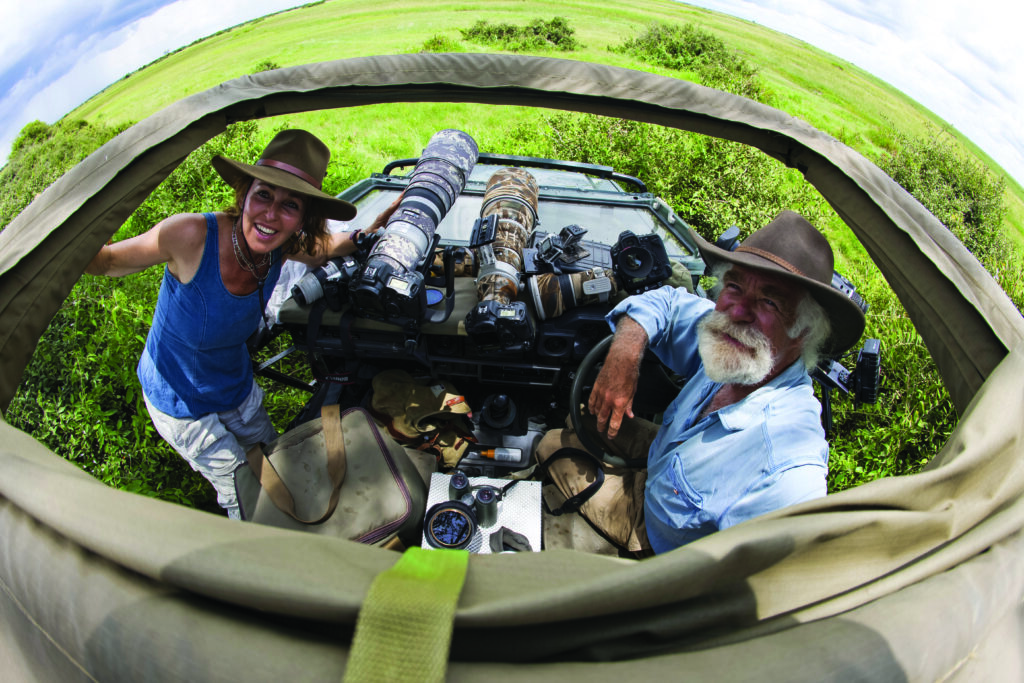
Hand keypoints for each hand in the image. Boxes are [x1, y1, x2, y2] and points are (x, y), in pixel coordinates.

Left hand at [365, 191, 403, 233]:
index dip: (396, 204)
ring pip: (395, 205)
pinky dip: (400, 205)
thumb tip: (384, 231)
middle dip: (400, 197)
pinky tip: (405, 202)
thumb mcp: (375, 233)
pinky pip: (395, 209)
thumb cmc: (372, 233)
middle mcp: (385, 213)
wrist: (369, 233)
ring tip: (407, 193)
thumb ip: (379, 232)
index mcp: (382, 216)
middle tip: (406, 190)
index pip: (390, 209)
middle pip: (394, 204)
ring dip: (401, 199)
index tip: (402, 199)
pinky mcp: (388, 216)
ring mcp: (387, 214)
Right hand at [588, 316, 647, 438]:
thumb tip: (629, 415)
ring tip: (597, 421)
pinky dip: (590, 406)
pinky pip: (591, 400)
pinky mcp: (596, 387)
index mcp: (620, 403)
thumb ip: (629, 405)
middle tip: (601, 431)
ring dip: (596, 417)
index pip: (614, 423)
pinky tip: (591, 410)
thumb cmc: (629, 373)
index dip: (612, 432)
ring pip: (596, 410)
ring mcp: (601, 394)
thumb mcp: (633, 392)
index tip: (611, 436)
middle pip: (602, 418)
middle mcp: (609, 400)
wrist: (622, 360)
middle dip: (601, 427)